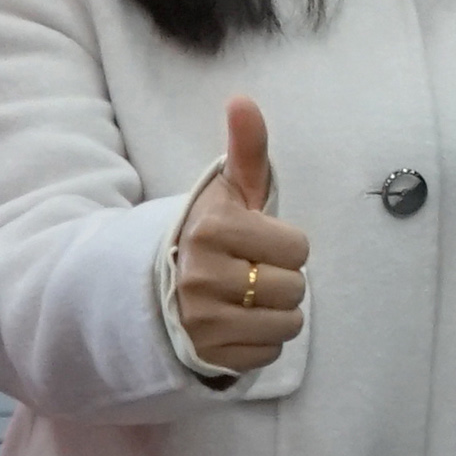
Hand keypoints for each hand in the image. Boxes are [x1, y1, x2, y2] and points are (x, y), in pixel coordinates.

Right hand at [175, 97, 310, 373]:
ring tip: (248, 297)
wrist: (157, 284)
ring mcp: (202, 321)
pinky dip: (261, 340)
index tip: (258, 242)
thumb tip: (243, 100)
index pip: (298, 248)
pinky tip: (238, 323)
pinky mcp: (207, 355)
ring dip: (277, 312)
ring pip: (288, 323)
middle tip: (252, 271)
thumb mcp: (227, 189)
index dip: (286, 245)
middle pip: (295, 287)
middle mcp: (203, 276)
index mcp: (212, 229)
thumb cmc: (208, 231)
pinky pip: (269, 352)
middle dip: (282, 279)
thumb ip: (246, 149)